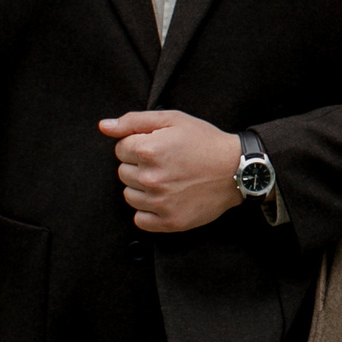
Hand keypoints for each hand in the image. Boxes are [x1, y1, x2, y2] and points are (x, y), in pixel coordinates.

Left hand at [100, 108, 241, 231]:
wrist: (237, 169)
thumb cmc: (205, 141)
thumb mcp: (173, 120)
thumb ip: (134, 121)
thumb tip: (104, 126)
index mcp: (148, 150)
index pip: (120, 149)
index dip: (139, 144)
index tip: (159, 146)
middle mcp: (150, 178)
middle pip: (123, 172)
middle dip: (139, 165)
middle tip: (166, 162)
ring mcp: (159, 202)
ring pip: (129, 196)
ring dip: (142, 188)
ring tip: (167, 179)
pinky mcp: (169, 221)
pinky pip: (140, 219)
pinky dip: (148, 211)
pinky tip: (166, 198)